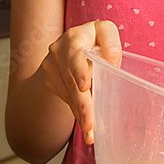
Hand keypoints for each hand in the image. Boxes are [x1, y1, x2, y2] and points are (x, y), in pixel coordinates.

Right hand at [41, 20, 121, 144]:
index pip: (74, 55)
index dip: (79, 71)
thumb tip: (112, 62)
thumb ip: (110, 43)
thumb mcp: (104, 31)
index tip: (84, 87)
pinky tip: (87, 127)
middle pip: (71, 81)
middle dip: (81, 103)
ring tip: (91, 131)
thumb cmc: (93, 38)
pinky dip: (77, 113)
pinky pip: (66, 100)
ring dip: (80, 113)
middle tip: (89, 123)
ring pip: (68, 95)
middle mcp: (57, 52)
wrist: (68, 45)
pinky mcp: (52, 82)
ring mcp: (51, 68)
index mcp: (73, 38)